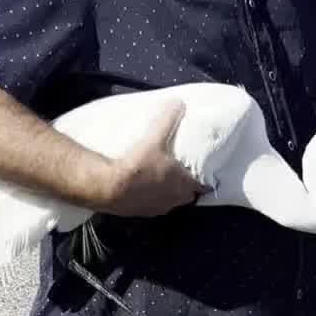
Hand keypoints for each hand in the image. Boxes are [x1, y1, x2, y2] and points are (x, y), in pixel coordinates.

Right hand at [101, 103, 208, 217]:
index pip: (204, 187)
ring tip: (163, 180)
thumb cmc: (139, 164)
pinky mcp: (142, 213)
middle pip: (188, 196)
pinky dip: (151, 199)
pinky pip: (152, 206)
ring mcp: (158, 209)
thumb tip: (179, 102)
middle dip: (187, 187)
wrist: (110, 188)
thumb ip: (168, 119)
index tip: (205, 174)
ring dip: (168, 193)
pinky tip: (143, 188)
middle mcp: (174, 200)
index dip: (205, 181)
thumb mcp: (155, 138)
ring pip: (170, 202)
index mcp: (184, 185)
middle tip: (183, 174)